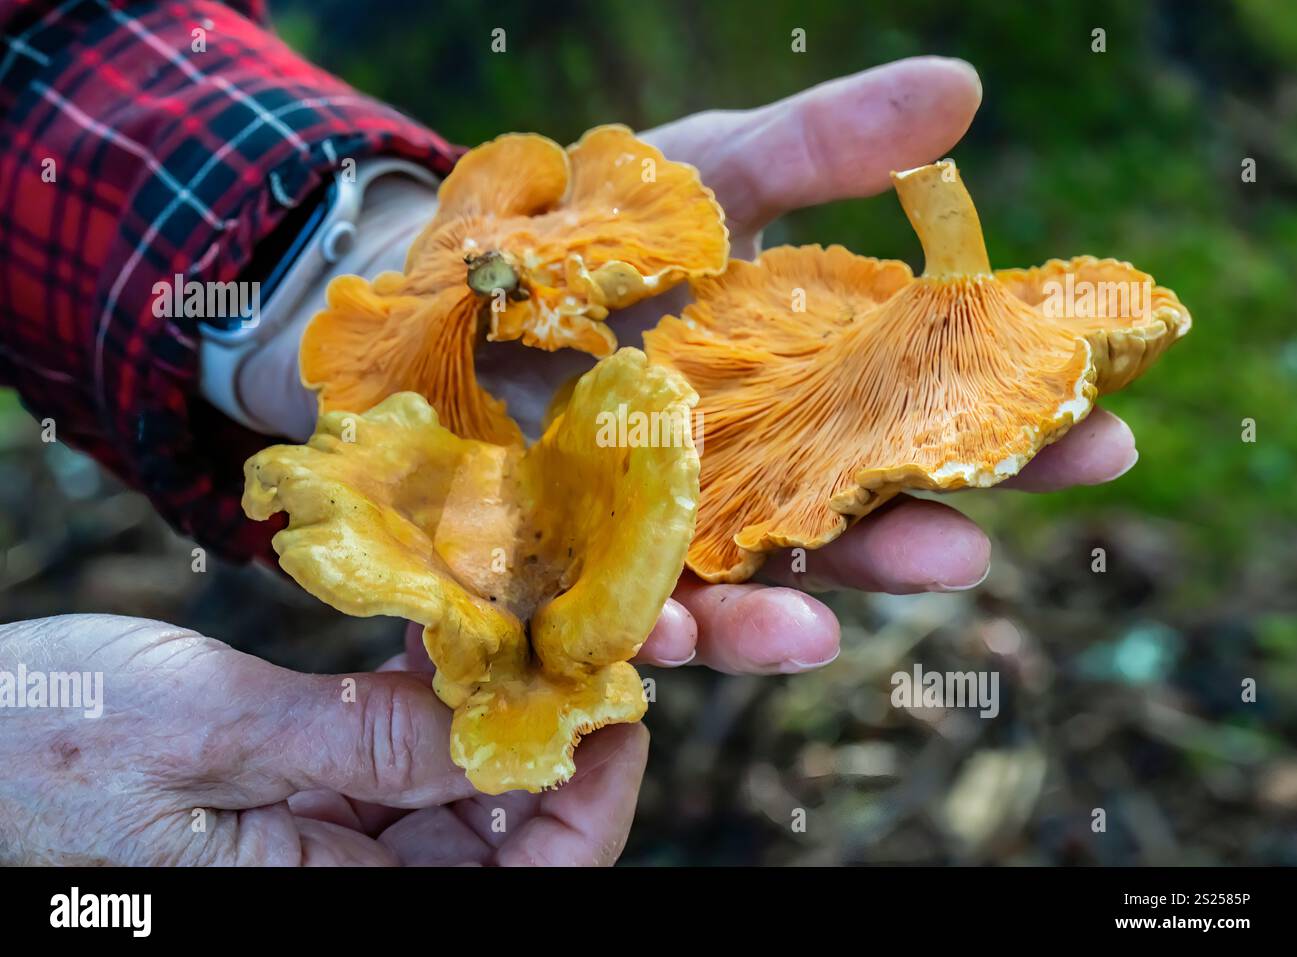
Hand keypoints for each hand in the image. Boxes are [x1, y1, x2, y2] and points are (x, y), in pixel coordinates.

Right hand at [0, 615, 645, 864]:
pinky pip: (397, 745)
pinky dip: (431, 685)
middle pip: (504, 832)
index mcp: (320, 895)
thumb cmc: (44, 736)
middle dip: (553, 736)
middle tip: (583, 635)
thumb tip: (494, 736)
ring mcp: (324, 831)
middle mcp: (340, 876)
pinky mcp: (302, 781)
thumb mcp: (204, 731)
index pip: (518, 883)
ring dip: (496, 699)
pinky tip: (445, 622)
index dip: (590, 805)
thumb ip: (357, 744)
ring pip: (457, 780)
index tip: (619, 709)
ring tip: (524, 612)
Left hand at [238, 57, 1138, 676]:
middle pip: (850, 519)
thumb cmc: (592, 223)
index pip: (926, 417)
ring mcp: (673, 522)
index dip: (1010, 430)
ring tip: (824, 629)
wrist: (443, 277)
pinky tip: (672, 632)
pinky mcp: (587, 560)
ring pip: (748, 586)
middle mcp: (754, 464)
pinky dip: (653, 628)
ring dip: (792, 612)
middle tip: (973, 548)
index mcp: (805, 379)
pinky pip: (628, 609)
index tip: (1100, 434)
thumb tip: (965, 89)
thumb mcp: (711, 171)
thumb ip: (824, 147)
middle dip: (916, 539)